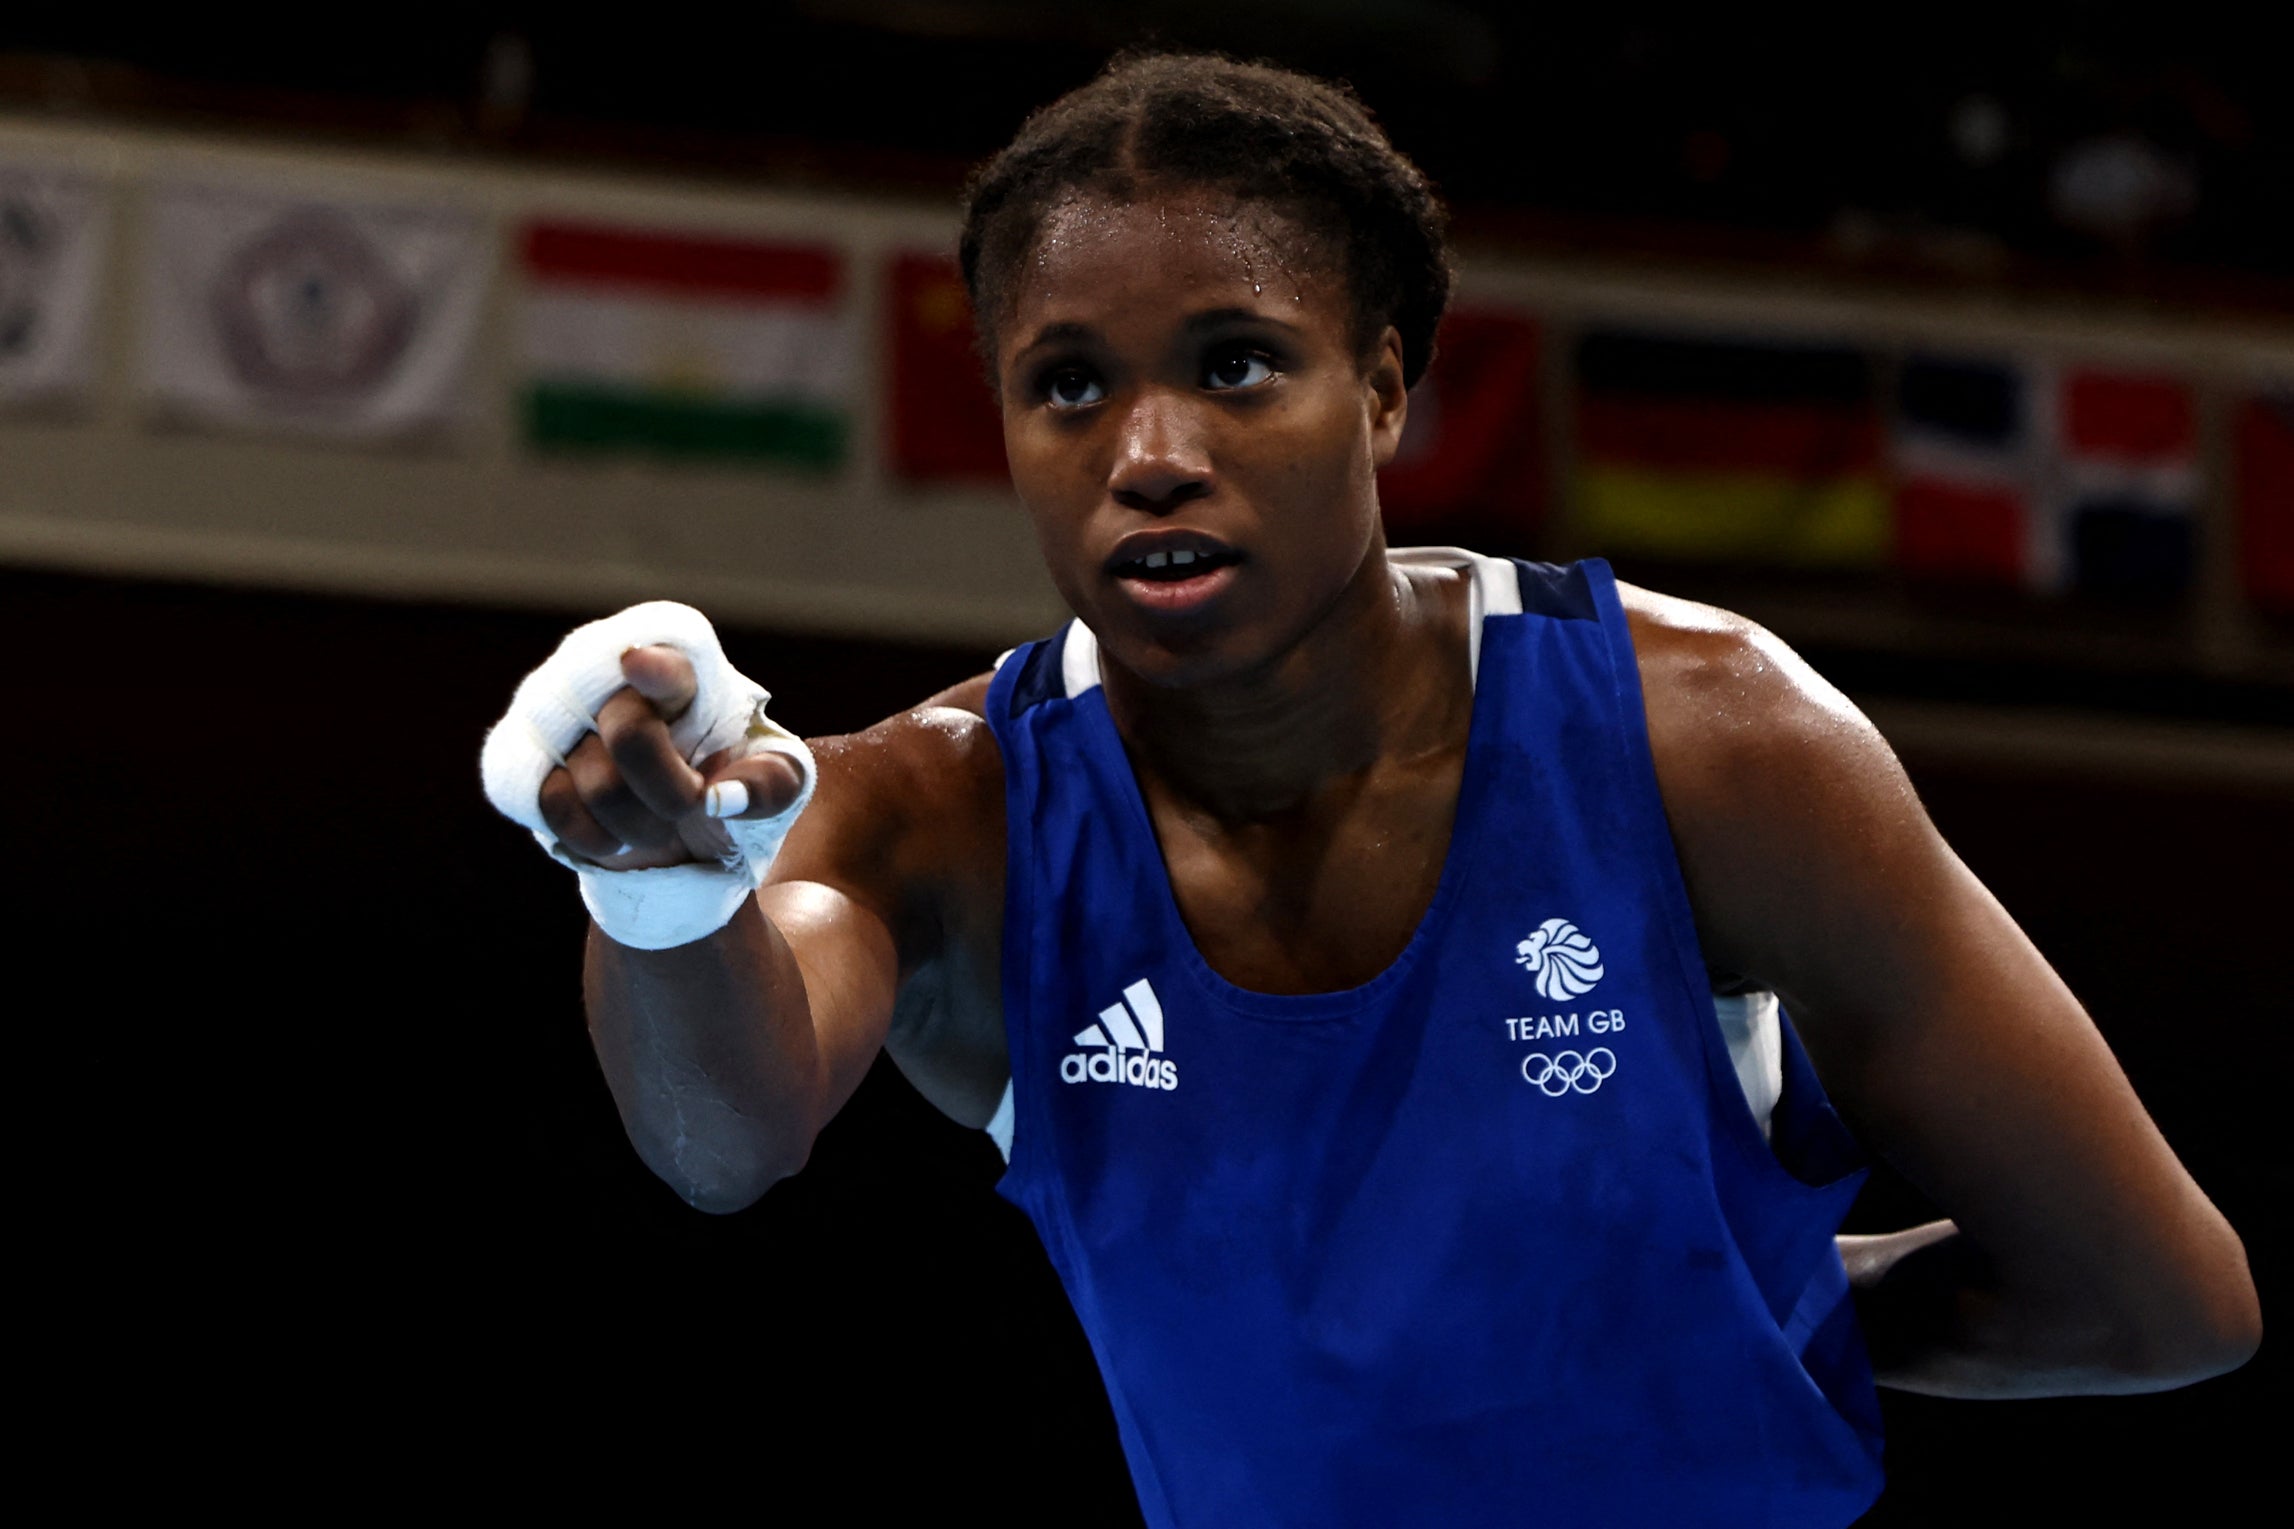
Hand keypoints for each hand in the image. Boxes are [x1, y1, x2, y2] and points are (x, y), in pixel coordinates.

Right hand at [536, 645, 806, 870]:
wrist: (674, 818)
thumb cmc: (728, 779)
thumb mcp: (776, 780)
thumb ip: (769, 783)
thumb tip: (722, 799)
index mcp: (675, 658)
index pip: (662, 653)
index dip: (652, 665)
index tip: (636, 664)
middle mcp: (603, 667)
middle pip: (630, 733)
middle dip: (672, 792)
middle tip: (690, 806)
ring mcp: (553, 706)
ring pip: (596, 782)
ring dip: (640, 825)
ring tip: (657, 822)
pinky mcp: (519, 755)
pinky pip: (552, 805)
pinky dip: (595, 837)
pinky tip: (614, 835)